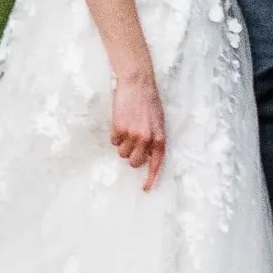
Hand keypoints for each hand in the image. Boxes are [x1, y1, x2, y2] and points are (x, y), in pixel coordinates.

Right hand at [110, 69, 167, 190]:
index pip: (155, 164)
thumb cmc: (149, 101)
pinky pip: (113, 141)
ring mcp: (132, 134)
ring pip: (122, 153)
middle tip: (131, 143)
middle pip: (134, 162)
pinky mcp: (118, 128)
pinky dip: (115, 134)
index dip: (150, 178)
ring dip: (122, 144)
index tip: (145, 189)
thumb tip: (147, 155)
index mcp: (159, 138)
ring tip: (127, 127)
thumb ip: (154, 139)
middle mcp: (146, 139)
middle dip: (131, 156)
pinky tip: (120, 121)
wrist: (137, 83)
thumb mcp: (158, 122)